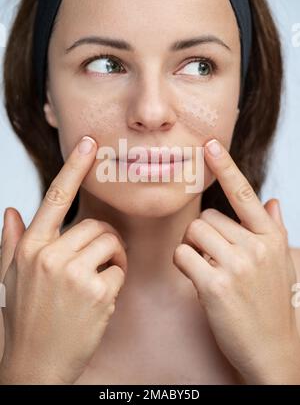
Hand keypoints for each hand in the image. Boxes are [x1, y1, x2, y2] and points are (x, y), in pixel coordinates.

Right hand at [0, 136, 126, 384]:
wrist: (34, 364)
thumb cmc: (25, 317)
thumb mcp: (11, 276)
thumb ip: (12, 241)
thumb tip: (12, 210)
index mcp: (31, 246)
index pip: (55, 197)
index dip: (74, 167)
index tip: (89, 144)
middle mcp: (50, 254)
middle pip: (97, 226)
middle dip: (103, 243)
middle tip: (94, 266)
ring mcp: (73, 273)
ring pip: (111, 243)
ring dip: (111, 260)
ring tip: (95, 282)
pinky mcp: (96, 291)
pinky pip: (119, 270)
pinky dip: (115, 282)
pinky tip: (99, 300)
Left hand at [173, 138, 299, 384]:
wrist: (274, 349)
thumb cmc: (272, 303)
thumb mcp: (281, 263)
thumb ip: (274, 230)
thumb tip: (273, 202)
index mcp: (271, 237)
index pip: (244, 195)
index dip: (226, 167)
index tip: (211, 144)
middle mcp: (256, 246)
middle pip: (207, 218)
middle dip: (203, 236)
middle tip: (214, 259)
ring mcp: (237, 265)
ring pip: (192, 234)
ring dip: (192, 250)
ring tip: (208, 270)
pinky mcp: (215, 284)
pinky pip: (182, 255)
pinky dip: (184, 265)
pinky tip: (198, 281)